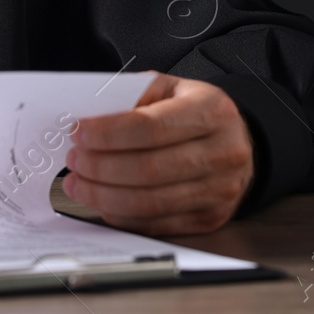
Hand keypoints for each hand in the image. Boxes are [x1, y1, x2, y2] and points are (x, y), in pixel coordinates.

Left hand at [61, 72, 254, 235]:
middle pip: (147, 170)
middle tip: (74, 161)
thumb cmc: (195, 112)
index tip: (78, 132)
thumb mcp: (169, 89)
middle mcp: (222, 153)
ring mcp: (219, 191)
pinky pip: (156, 225)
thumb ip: (132, 97)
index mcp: (211, 110)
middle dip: (99, 167)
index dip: (107, 133)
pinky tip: (103, 202)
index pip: (150, 127)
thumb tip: (88, 118)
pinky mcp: (209, 219)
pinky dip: (121, 216)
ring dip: (103, 196)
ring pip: (149, 203)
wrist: (239, 143)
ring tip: (79, 184)